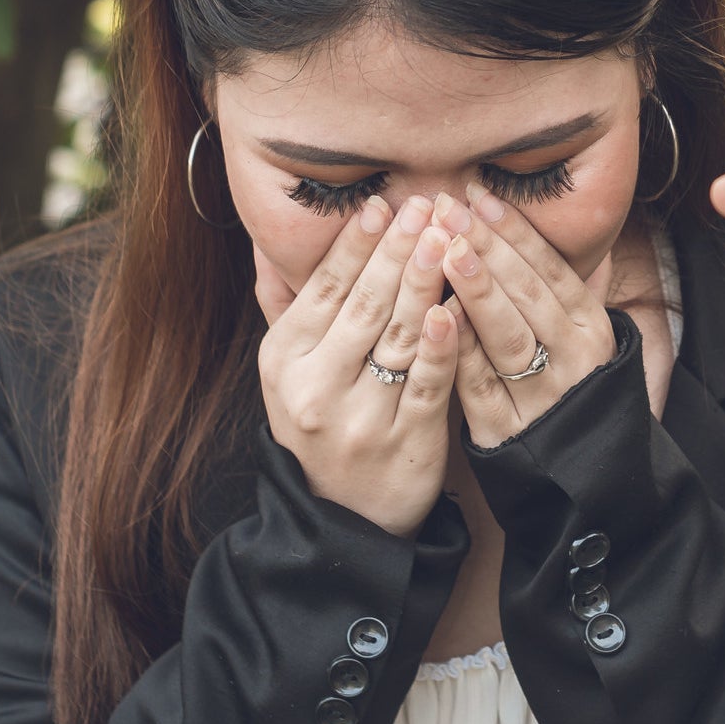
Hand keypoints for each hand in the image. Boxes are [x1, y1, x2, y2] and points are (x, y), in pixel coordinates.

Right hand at [253, 194, 461, 534]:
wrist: (340, 520)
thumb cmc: (320, 426)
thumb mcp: (287, 372)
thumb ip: (286, 307)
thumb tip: (269, 244)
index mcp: (283, 359)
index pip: (323, 287)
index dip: (355, 244)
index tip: (383, 204)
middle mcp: (315, 387)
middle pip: (365, 304)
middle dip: (398, 249)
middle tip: (427, 206)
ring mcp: (361, 417)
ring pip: (399, 336)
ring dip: (425, 281)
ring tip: (448, 238)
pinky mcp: (406, 442)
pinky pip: (428, 383)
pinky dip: (443, 344)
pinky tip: (455, 307)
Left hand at [433, 186, 619, 448]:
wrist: (581, 472)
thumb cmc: (563, 386)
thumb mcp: (571, 334)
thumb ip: (546, 287)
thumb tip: (507, 222)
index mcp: (590, 327)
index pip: (550, 269)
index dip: (514, 230)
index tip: (478, 195)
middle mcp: (574, 358)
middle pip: (528, 295)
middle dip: (487, 248)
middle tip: (449, 210)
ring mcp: (542, 396)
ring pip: (508, 336)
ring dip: (476, 290)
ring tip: (446, 251)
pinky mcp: (508, 431)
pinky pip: (481, 386)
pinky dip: (461, 350)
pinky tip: (437, 316)